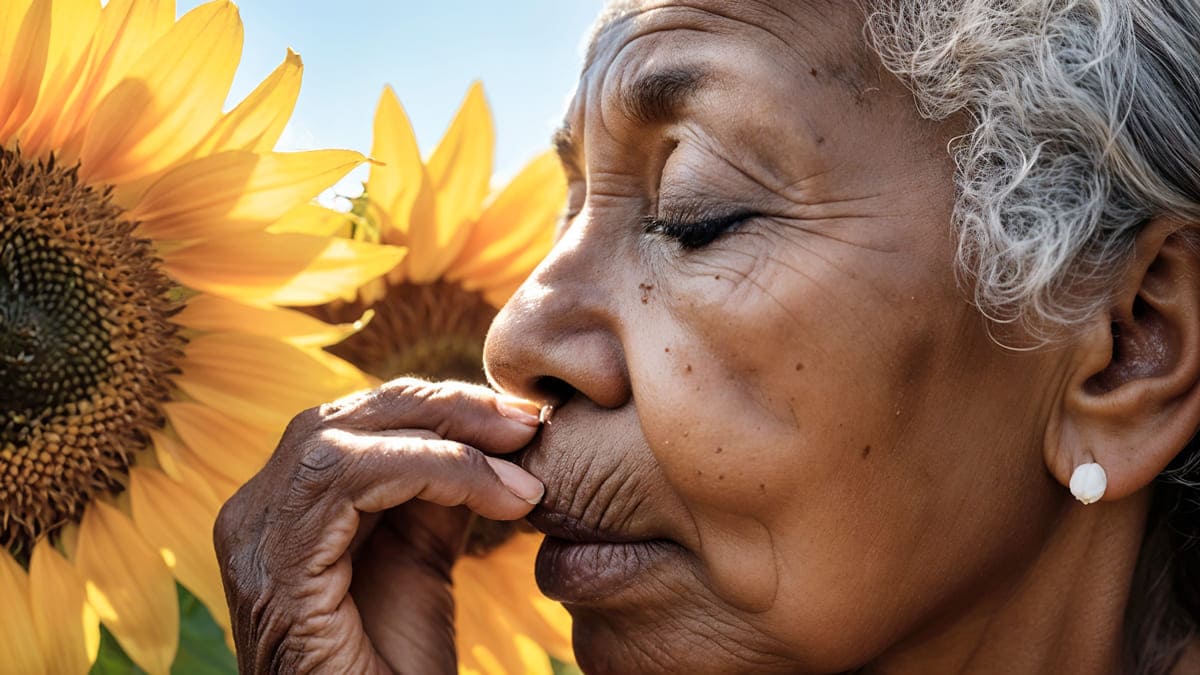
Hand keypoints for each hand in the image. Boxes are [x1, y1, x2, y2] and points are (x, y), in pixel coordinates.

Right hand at [214, 378, 544, 673]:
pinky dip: (436, 470)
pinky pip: (351, 476)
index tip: (519, 418)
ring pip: (344, 435)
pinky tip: (498, 496)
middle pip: (347, 414)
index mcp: (287, 507)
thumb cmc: (397, 667)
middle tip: (527, 421)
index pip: (358, 421)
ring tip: (521, 461)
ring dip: (448, 436)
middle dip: (447, 406)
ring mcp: (254, 539)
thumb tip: (483, 430)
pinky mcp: (272, 569)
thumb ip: (433, 493)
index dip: (439, 407)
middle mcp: (256, 513)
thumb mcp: (422, 559)